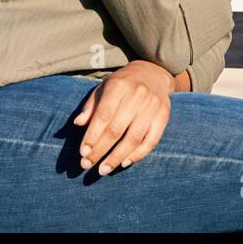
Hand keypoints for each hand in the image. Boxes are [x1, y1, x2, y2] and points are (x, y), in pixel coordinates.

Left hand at [73, 60, 173, 175]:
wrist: (153, 74)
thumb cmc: (122, 85)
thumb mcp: (103, 88)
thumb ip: (91, 106)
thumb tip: (78, 123)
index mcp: (119, 86)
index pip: (103, 116)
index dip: (92, 136)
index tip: (82, 152)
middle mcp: (137, 96)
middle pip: (116, 130)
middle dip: (100, 150)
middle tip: (87, 164)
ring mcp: (153, 106)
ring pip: (134, 138)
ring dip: (116, 157)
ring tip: (103, 169)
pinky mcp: (164, 116)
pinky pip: (152, 140)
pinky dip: (138, 154)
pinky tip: (124, 163)